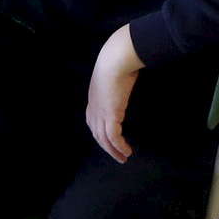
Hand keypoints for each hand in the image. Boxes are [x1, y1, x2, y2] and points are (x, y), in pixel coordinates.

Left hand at [84, 24, 143, 162]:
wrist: (114, 61)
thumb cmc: (117, 62)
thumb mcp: (114, 74)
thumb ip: (117, 80)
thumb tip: (127, 77)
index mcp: (94, 98)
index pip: (92, 121)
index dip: (99, 132)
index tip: (107, 139)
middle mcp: (94, 108)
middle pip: (97, 134)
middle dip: (107, 147)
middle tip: (117, 156)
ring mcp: (100, 113)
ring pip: (104, 139)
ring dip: (113, 151)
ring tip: (123, 157)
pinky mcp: (110, 116)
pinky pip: (114, 137)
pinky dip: (119, 146)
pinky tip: (127, 151)